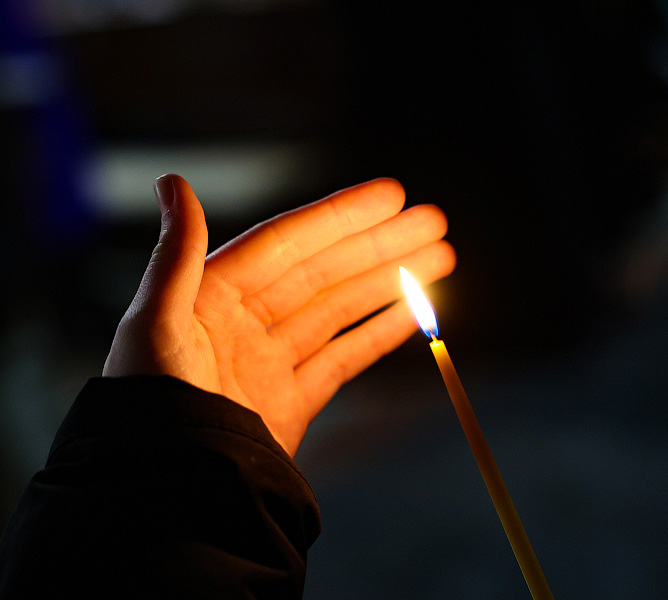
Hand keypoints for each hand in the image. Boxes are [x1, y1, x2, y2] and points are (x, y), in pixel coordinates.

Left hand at [103, 175, 454, 455]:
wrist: (166, 489)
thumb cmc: (147, 405)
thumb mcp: (154, 324)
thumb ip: (176, 256)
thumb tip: (174, 181)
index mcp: (215, 295)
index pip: (290, 243)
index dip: (341, 218)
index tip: (391, 196)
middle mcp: (247, 322)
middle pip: (327, 271)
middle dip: (381, 245)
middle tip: (433, 222)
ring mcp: (273, 362)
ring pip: (343, 310)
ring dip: (390, 282)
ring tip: (439, 258)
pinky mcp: (292, 402)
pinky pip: (345, 358)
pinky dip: (380, 333)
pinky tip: (413, 312)